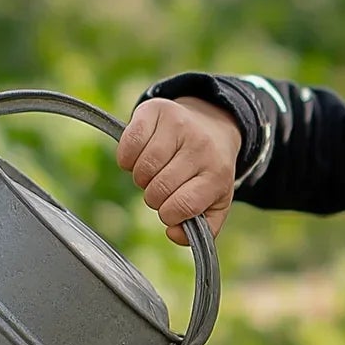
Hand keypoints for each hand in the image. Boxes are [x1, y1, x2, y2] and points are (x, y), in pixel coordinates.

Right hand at [115, 95, 240, 246]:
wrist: (212, 126)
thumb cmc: (209, 171)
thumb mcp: (217, 202)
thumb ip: (203, 229)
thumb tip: (173, 234)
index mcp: (217, 173)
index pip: (184, 205)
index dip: (169, 215)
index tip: (169, 212)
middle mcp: (201, 147)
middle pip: (159, 188)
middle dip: (154, 197)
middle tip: (161, 189)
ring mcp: (179, 125)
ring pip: (143, 168)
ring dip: (141, 179)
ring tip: (153, 173)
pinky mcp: (157, 110)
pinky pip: (129, 143)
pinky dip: (127, 158)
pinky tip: (138, 158)